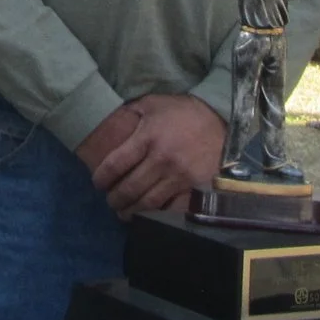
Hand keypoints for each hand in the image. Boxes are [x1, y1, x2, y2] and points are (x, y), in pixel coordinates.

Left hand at [89, 94, 225, 217]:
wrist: (221, 119)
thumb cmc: (182, 112)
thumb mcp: (153, 104)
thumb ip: (130, 113)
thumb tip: (108, 126)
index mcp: (148, 137)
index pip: (115, 164)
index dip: (101, 178)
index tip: (98, 183)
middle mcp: (162, 159)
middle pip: (130, 188)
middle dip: (115, 200)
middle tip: (110, 202)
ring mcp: (180, 176)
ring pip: (149, 203)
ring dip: (132, 212)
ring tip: (124, 213)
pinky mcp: (195, 187)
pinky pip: (172, 208)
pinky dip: (158, 215)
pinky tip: (150, 216)